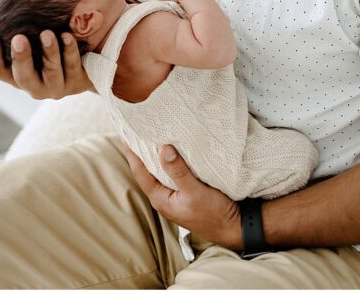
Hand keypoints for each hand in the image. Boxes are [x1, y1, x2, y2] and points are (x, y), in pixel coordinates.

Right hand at [0, 30, 93, 98]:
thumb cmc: (50, 52)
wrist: (84, 71)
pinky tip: (67, 36)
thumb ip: (23, 36)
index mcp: (17, 77)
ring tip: (47, 33)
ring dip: (49, 51)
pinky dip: (69, 50)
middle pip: (23, 76)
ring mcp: (56, 87)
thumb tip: (10, 6)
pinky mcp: (76, 82)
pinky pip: (72, 65)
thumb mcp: (33, 47)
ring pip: (51, 71)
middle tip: (19, 38)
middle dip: (21, 57)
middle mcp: (34, 86)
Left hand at [123, 142, 242, 248]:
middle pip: (148, 171)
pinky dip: (172, 161)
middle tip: (139, 132)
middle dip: (143, 153)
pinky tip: (176, 152)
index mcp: (160, 198)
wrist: (232, 227)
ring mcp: (175, 195)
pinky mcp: (187, 192)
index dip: (133, 154)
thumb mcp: (194, 192)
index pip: (141, 172)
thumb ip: (179, 172)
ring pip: (162, 172)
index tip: (127, 136)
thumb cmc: (213, 214)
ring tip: (154, 137)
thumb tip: (163, 150)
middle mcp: (164, 197)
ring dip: (158, 156)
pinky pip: (174, 174)